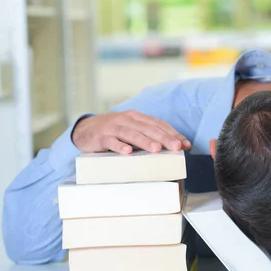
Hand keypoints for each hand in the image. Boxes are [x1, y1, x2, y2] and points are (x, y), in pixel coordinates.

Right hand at [72, 110, 191, 153]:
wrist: (84, 130)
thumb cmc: (114, 132)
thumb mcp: (133, 131)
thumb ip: (150, 137)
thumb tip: (176, 146)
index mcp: (137, 117)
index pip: (158, 124)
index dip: (173, 134)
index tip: (185, 144)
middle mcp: (126, 119)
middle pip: (148, 128)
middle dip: (164, 138)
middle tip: (176, 147)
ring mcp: (113, 127)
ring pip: (131, 133)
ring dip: (145, 141)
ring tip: (156, 149)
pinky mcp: (101, 136)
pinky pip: (111, 141)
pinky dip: (119, 146)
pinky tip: (127, 152)